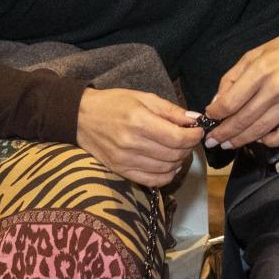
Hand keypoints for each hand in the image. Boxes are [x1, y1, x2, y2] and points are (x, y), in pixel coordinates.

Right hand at [75, 87, 202, 186]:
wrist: (81, 117)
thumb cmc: (114, 103)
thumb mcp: (144, 98)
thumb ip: (170, 110)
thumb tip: (195, 120)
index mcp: (139, 122)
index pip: (177, 137)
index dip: (194, 136)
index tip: (198, 130)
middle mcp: (132, 144)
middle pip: (174, 154)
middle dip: (188, 147)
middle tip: (189, 138)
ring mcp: (125, 160)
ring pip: (166, 168)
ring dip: (179, 160)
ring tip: (178, 149)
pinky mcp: (120, 170)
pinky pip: (151, 181)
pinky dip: (166, 175)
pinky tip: (170, 165)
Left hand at [205, 32, 278, 149]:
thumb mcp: (254, 55)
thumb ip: (232, 78)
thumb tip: (216, 104)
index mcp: (261, 70)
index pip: (230, 102)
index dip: (215, 115)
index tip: (209, 118)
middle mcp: (276, 88)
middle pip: (242, 120)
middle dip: (222, 133)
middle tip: (211, 141)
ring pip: (259, 131)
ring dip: (240, 141)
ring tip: (228, 144)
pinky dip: (268, 142)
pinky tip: (259, 139)